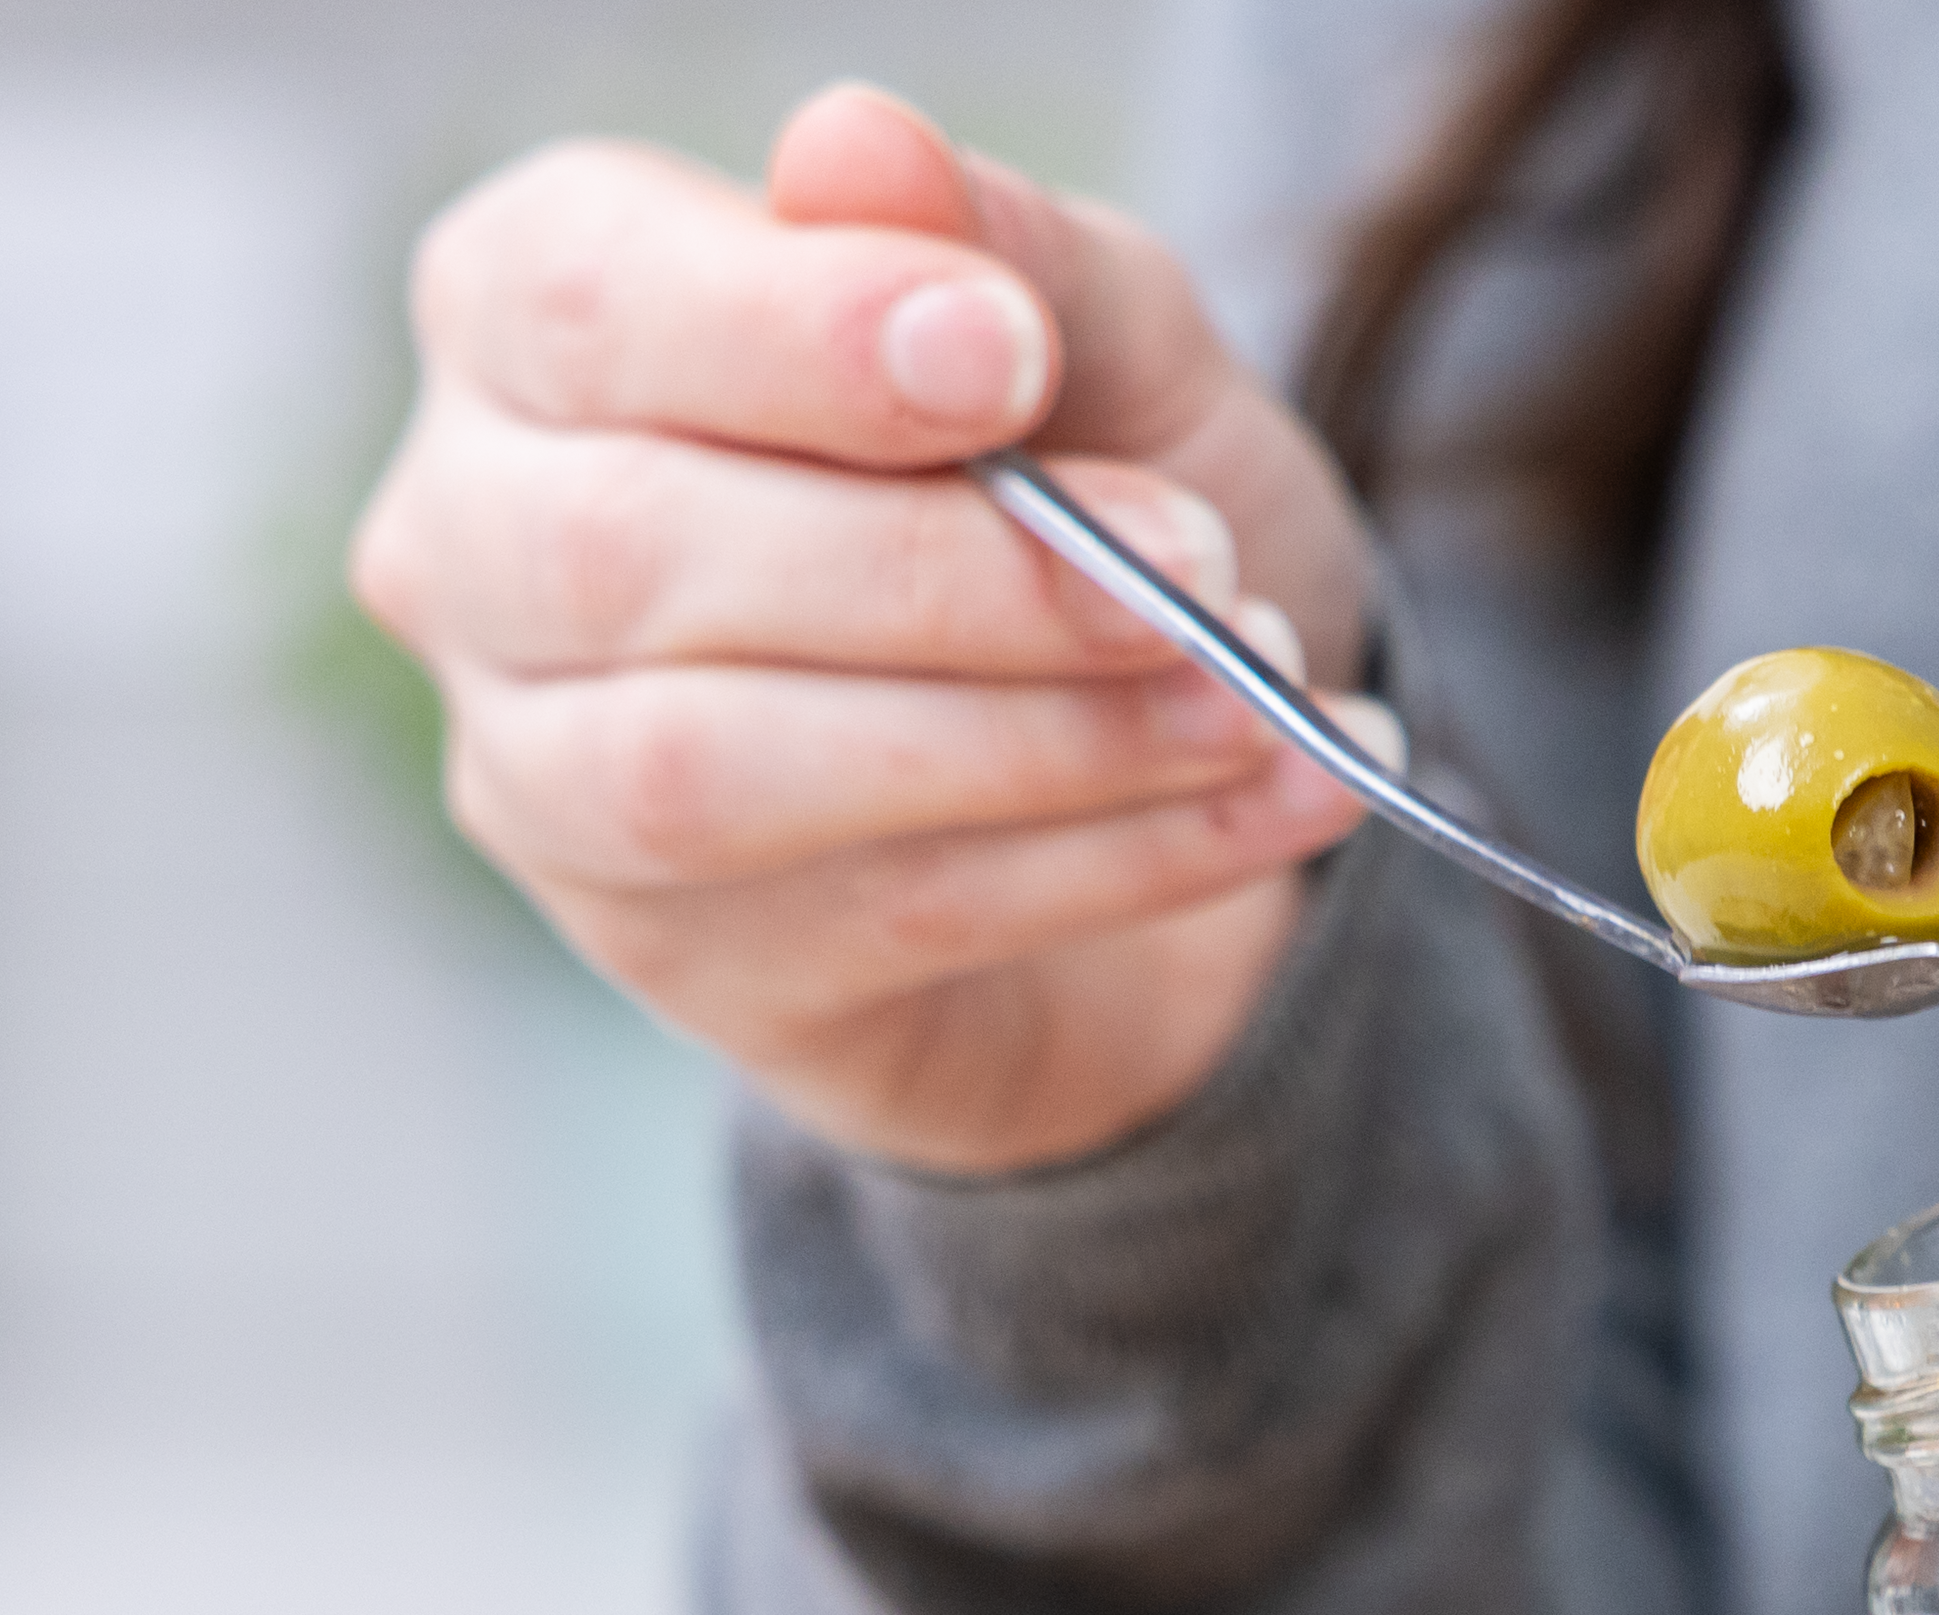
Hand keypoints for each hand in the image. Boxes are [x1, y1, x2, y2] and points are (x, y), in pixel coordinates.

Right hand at [352, 83, 1374, 1171]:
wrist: (1170, 765)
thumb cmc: (1083, 495)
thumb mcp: (1094, 343)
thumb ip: (991, 244)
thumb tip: (859, 145)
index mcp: (527, 326)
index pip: (587, 304)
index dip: (797, 337)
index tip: (1011, 359)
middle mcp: (477, 550)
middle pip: (643, 555)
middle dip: (954, 572)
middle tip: (1197, 566)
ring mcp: (553, 781)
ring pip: (733, 766)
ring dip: (1037, 736)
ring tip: (1251, 696)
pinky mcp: (687, 963)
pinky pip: (896, 914)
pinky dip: (1120, 858)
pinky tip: (1279, 798)